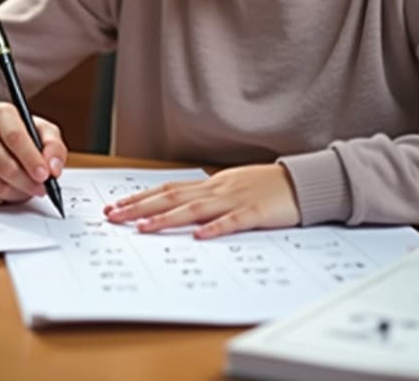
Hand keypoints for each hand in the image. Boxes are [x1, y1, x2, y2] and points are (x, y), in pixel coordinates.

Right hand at [0, 104, 67, 204]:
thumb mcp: (42, 130)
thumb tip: (54, 170)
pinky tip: (11, 188)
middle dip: (29, 183)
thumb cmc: (18, 133)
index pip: (15, 139)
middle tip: (43, 188)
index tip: (46, 175)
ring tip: (29, 187)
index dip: (32, 160)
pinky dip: (5, 199)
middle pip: (6, 167)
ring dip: (19, 193)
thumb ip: (53, 146)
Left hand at [103, 164, 301, 238]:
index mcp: (211, 184)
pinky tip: (200, 236)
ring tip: (144, 227)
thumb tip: (180, 207)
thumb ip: (209, 196)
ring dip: (168, 218)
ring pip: (196, 208)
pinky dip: (216, 228)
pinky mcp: (256, 212)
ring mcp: (236, 199)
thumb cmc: (267, 186)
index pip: (168, 189)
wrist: (303, 181)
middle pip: (173, 197)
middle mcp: (218, 189)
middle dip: (141, 207)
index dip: (141, 197)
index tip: (116, 205)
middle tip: (115, 216)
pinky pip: (233, 221)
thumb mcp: (233, 186)